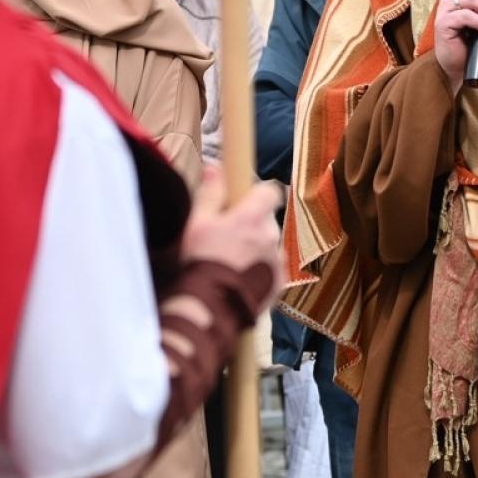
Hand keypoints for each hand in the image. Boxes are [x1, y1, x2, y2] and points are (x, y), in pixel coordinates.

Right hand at [180, 164, 283, 287]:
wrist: (210, 310)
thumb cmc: (200, 263)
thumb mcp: (197, 223)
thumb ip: (211, 193)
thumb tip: (215, 167)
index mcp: (253, 217)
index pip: (270, 191)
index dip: (257, 193)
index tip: (242, 200)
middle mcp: (271, 236)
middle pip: (267, 220)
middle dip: (251, 225)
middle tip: (226, 237)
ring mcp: (278, 261)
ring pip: (269, 245)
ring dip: (255, 249)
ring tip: (230, 264)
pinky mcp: (279, 284)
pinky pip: (271, 269)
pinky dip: (259, 271)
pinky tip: (238, 280)